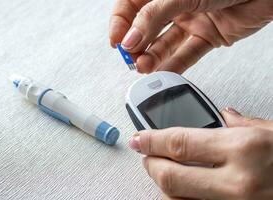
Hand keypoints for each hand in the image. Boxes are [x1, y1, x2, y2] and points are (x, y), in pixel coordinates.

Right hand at [110, 0, 272, 72]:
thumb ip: (153, 17)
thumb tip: (130, 38)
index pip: (131, 6)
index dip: (120, 24)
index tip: (116, 42)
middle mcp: (175, 5)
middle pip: (146, 28)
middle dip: (136, 45)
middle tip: (131, 58)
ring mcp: (191, 21)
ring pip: (165, 44)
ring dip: (153, 57)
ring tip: (145, 67)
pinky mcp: (207, 36)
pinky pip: (188, 54)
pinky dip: (176, 65)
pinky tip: (164, 72)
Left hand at [129, 108, 272, 199]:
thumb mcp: (270, 131)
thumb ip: (241, 123)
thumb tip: (222, 114)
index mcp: (243, 148)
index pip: (178, 143)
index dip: (151, 140)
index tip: (139, 139)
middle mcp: (238, 181)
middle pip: (170, 176)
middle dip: (151, 165)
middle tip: (146, 155)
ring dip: (164, 186)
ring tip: (164, 171)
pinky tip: (183, 190)